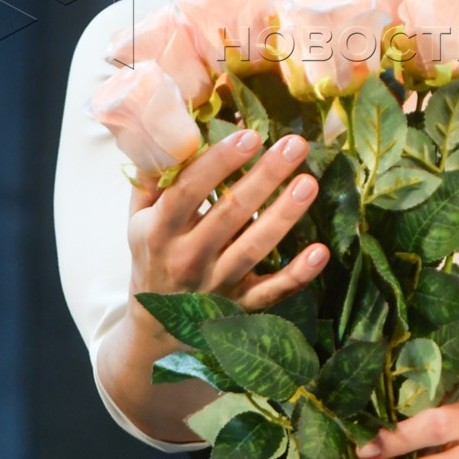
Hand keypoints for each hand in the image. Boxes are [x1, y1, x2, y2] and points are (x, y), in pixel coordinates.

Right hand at [127, 128, 326, 313]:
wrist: (152, 327)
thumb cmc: (151, 254)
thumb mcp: (138, 217)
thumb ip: (153, 177)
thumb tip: (179, 131)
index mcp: (159, 231)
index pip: (189, 191)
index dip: (219, 162)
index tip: (250, 136)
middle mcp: (187, 259)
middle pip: (230, 213)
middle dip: (265, 176)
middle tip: (294, 145)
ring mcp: (215, 285)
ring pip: (254, 248)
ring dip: (284, 215)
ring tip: (308, 183)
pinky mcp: (239, 307)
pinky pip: (272, 292)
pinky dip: (297, 275)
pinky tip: (320, 251)